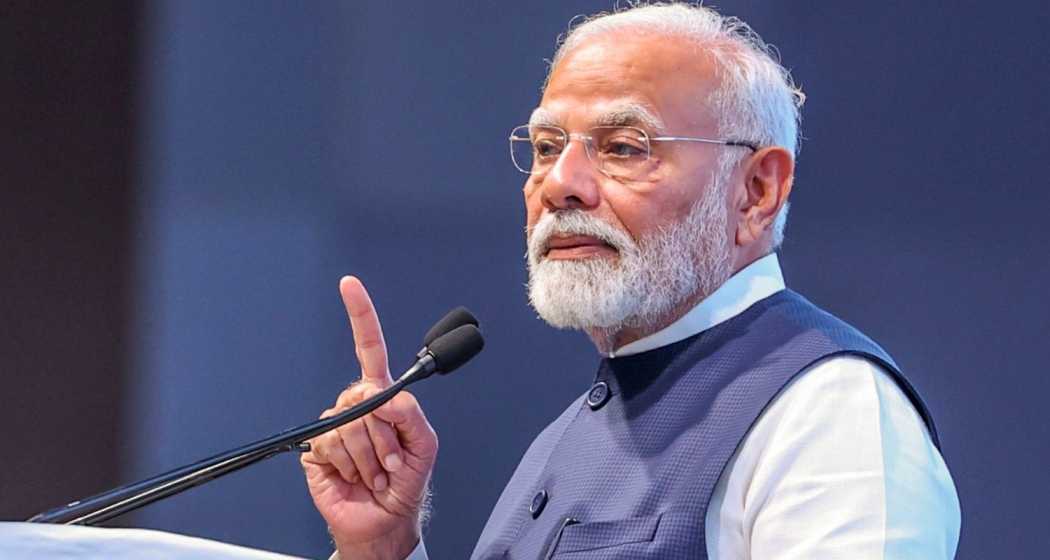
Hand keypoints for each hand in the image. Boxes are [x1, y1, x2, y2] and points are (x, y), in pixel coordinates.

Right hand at [301, 276, 437, 559]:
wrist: (382, 522)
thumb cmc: (405, 483)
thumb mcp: (425, 446)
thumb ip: (412, 415)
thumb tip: (386, 396)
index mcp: (382, 397)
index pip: (370, 348)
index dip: (360, 315)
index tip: (350, 285)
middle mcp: (355, 406)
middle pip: (363, 396)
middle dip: (383, 434)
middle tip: (390, 459)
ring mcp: (335, 426)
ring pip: (349, 426)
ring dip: (369, 456)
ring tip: (376, 472)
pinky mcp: (316, 449)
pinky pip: (331, 445)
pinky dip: (350, 465)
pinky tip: (356, 477)